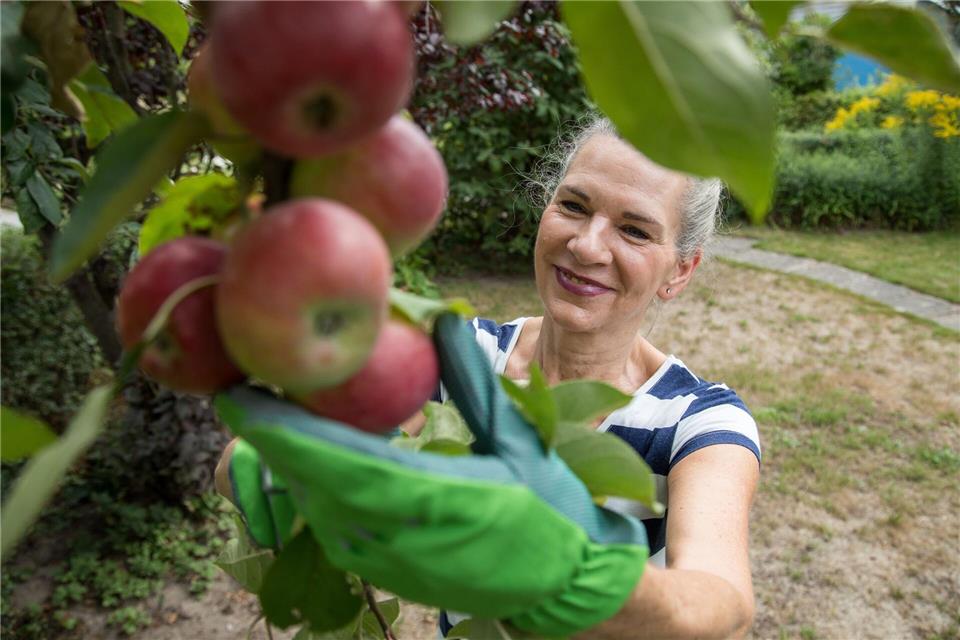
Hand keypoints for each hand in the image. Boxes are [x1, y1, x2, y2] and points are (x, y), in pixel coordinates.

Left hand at [215, 313, 648, 637]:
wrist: (559, 584)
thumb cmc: (549, 509)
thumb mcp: (518, 439)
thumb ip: (474, 382)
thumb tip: (443, 318)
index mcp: (435, 499)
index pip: (341, 462)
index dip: (284, 432)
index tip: (240, 395)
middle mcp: (397, 536)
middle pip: (311, 482)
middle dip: (269, 437)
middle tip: (240, 386)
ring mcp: (384, 561)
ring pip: (313, 505)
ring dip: (286, 459)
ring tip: (264, 412)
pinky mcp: (381, 571)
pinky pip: (329, 524)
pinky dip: (309, 485)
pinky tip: (304, 455)